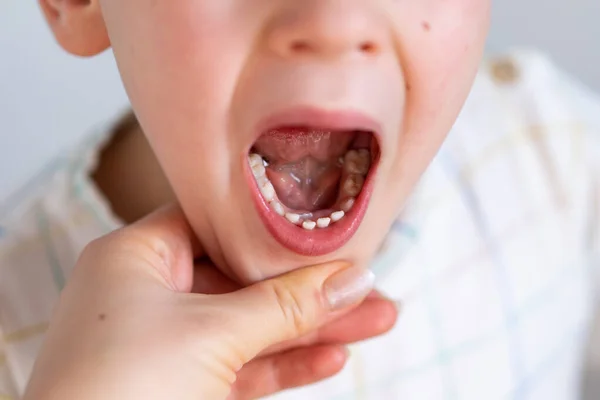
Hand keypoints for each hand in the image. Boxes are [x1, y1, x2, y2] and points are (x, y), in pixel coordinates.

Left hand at [24, 206, 397, 399]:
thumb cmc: (122, 389)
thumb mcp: (214, 333)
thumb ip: (287, 305)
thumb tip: (353, 280)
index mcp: (136, 258)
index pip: (218, 225)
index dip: (275, 228)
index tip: (329, 230)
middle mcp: (148, 295)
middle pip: (246, 280)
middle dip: (312, 289)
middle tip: (369, 286)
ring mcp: (165, 344)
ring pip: (252, 326)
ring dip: (311, 328)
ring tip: (375, 319)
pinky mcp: (182, 387)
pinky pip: (243, 366)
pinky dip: (287, 363)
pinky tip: (332, 356)